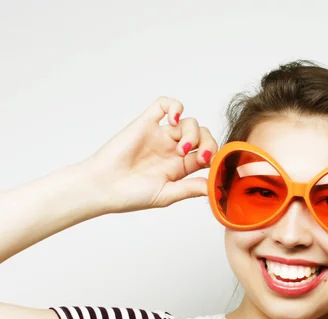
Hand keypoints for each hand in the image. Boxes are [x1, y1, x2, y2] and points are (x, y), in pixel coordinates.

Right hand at [82, 96, 216, 213]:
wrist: (103, 186)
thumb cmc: (131, 195)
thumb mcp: (167, 195)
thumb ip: (190, 188)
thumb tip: (215, 187)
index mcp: (181, 168)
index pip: (208, 155)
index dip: (215, 157)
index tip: (212, 166)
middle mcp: (173, 150)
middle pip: (203, 136)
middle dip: (208, 144)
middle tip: (201, 157)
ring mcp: (160, 135)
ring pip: (189, 122)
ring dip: (192, 133)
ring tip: (181, 148)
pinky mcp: (146, 123)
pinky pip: (164, 104)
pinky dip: (175, 107)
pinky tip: (174, 120)